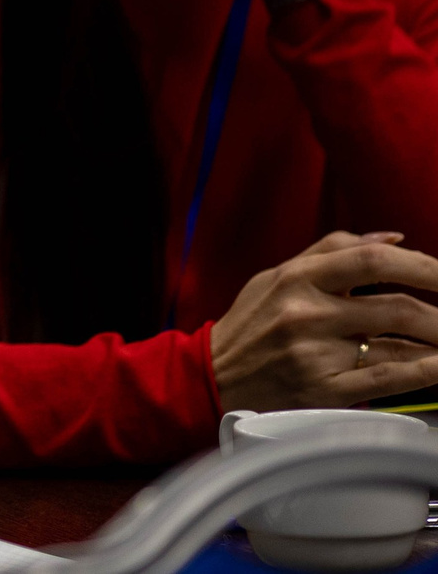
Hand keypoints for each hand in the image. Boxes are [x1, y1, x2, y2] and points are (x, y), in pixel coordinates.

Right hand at [213, 231, 437, 410]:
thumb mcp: (277, 275)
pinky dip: (424, 372)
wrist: (212, 377)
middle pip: (397, 306)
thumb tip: (392, 237)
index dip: (422, 265)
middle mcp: (308, 313)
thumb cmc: (249, 324)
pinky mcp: (324, 391)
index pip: (373, 259)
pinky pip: (387, 379)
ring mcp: (317, 354)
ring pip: (400, 345)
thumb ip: (331, 251)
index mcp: (298, 278)